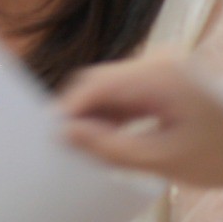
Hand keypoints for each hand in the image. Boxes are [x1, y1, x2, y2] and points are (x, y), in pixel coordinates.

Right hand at [59, 54, 222, 186]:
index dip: (67, 109)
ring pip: (113, 86)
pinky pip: (130, 90)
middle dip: (81, 113)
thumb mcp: (165, 160)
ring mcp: (167, 66)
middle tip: (67, 148)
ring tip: (90, 149)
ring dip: (98, 115)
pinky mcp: (171, 77)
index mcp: (160, 74)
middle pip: (101, 81)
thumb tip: (65, 134)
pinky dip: (118, 113)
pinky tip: (114, 139)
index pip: (94, 83)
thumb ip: (109, 148)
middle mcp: (161, 60)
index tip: (51, 138)